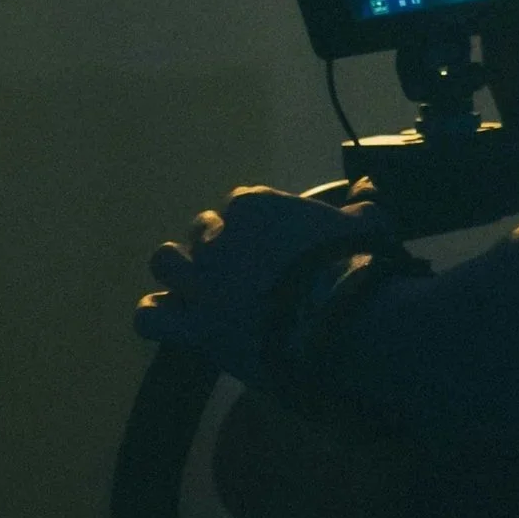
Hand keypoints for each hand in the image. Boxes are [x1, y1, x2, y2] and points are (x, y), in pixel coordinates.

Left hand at [136, 184, 377, 386]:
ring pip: (164, 262)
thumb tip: (366, 191)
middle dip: (216, 246)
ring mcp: (203, 283)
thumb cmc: (358, 268)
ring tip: (198, 289)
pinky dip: (157, 315)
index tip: (273, 244)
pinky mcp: (198, 326)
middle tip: (240, 271)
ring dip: (179, 272)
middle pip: (200, 229)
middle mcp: (221, 239)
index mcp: (256, 207)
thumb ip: (360, 205)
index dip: (256, 225)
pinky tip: (173, 319)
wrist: (342, 323)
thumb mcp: (368, 224)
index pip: (240, 204)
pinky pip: (150, 316)